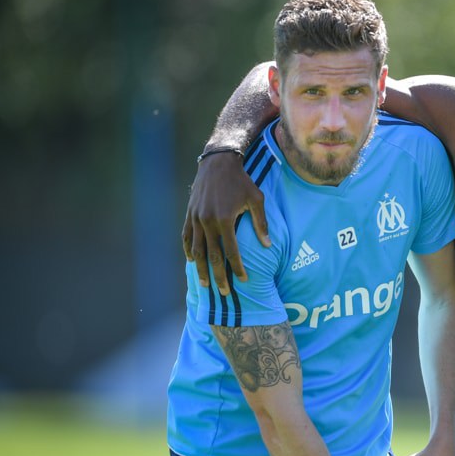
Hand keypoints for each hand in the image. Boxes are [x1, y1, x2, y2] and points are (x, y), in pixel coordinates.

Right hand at [182, 152, 269, 294]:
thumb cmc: (242, 181)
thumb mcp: (257, 199)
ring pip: (196, 250)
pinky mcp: (189, 214)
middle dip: (218, 276)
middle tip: (223, 292)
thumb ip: (261, 223)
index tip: (243, 280)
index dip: (237, 268)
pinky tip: (191, 261)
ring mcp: (195, 218)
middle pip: (212, 256)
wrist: (218, 163)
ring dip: (200, 269)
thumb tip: (268, 246)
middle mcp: (207, 222)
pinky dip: (188, 250)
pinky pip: (186, 236)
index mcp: (225, 220)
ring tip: (204, 284)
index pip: (231, 251)